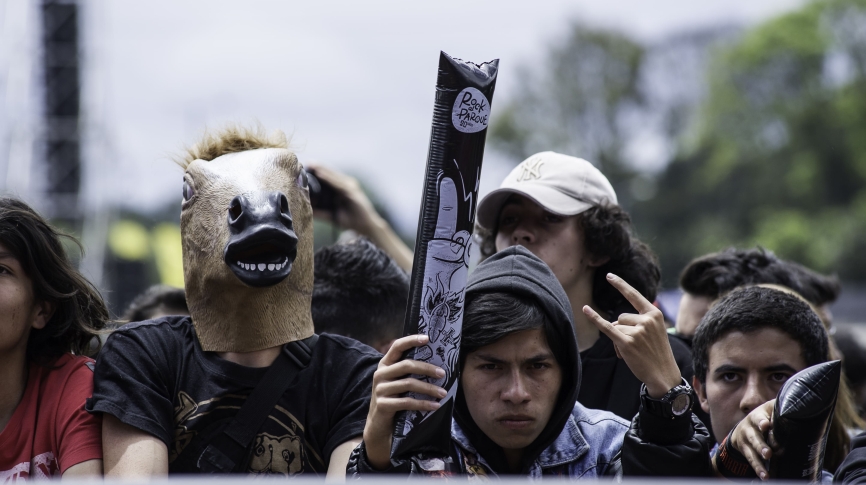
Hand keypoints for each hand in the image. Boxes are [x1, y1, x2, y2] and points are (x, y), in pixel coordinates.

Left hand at [305, 164, 379, 233]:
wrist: (366, 228)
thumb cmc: (351, 221)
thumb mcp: (332, 216)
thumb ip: (321, 212)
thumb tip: (306, 210)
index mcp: (342, 189)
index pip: (329, 178)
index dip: (318, 171)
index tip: (305, 167)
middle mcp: (347, 185)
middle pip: (331, 174)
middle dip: (318, 168)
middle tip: (306, 162)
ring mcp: (350, 187)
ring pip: (333, 176)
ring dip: (322, 170)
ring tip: (311, 165)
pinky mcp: (352, 192)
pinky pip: (338, 184)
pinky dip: (328, 178)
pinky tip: (319, 174)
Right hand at [363, 335, 445, 469]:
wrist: (379, 426)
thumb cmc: (394, 400)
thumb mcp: (398, 383)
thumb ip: (408, 372)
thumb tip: (437, 364)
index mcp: (384, 364)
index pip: (397, 346)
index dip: (411, 340)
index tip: (427, 338)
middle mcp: (380, 374)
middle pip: (407, 365)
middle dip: (427, 368)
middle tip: (443, 373)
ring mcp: (380, 389)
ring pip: (409, 384)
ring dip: (429, 388)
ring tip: (443, 393)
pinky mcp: (383, 405)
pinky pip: (407, 402)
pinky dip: (424, 404)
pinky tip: (435, 406)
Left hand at [583, 273, 680, 397]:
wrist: (664, 374)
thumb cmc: (656, 353)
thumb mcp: (654, 332)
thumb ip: (636, 322)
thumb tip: (613, 322)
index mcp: (654, 314)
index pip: (634, 295)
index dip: (620, 285)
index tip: (609, 275)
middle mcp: (646, 320)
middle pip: (621, 317)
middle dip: (623, 330)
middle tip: (635, 346)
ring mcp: (637, 331)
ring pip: (616, 326)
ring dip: (618, 339)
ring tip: (632, 352)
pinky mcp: (627, 343)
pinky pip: (607, 328)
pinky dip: (595, 319)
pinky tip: (585, 310)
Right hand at [730, 400, 775, 480]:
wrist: (741, 429)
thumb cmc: (763, 418)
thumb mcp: (769, 410)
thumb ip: (780, 409)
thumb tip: (800, 407)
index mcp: (757, 416)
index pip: (758, 418)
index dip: (761, 422)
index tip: (766, 425)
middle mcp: (749, 428)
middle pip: (754, 437)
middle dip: (760, 445)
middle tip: (768, 453)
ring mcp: (745, 440)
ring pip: (751, 451)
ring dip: (758, 461)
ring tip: (765, 472)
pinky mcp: (745, 451)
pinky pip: (750, 460)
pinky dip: (757, 469)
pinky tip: (764, 476)